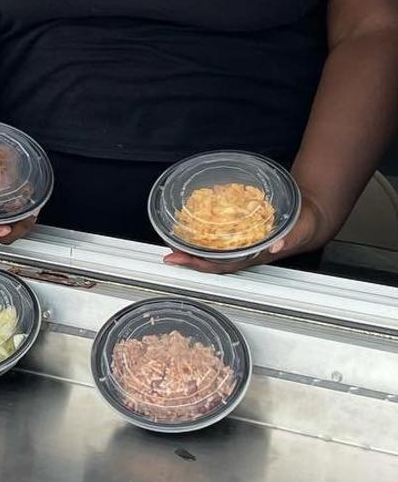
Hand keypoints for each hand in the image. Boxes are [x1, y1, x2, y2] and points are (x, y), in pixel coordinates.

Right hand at [0, 166, 38, 244]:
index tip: (2, 229)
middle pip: (1, 236)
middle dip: (15, 231)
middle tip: (24, 219)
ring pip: (14, 231)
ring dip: (25, 225)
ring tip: (32, 212)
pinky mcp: (8, 214)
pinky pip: (20, 221)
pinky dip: (28, 216)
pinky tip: (33, 206)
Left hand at [163, 195, 327, 274]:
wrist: (311, 217)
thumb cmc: (306, 223)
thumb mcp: (301, 227)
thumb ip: (291, 236)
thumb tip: (274, 246)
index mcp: (256, 254)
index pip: (224, 264)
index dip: (201, 264)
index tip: (181, 260)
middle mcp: (246, 252)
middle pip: (213, 261)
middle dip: (190, 259)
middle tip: (169, 255)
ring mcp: (244, 244)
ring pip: (214, 251)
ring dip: (195, 249)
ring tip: (174, 243)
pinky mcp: (243, 233)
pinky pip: (220, 238)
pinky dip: (205, 236)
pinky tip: (193, 230)